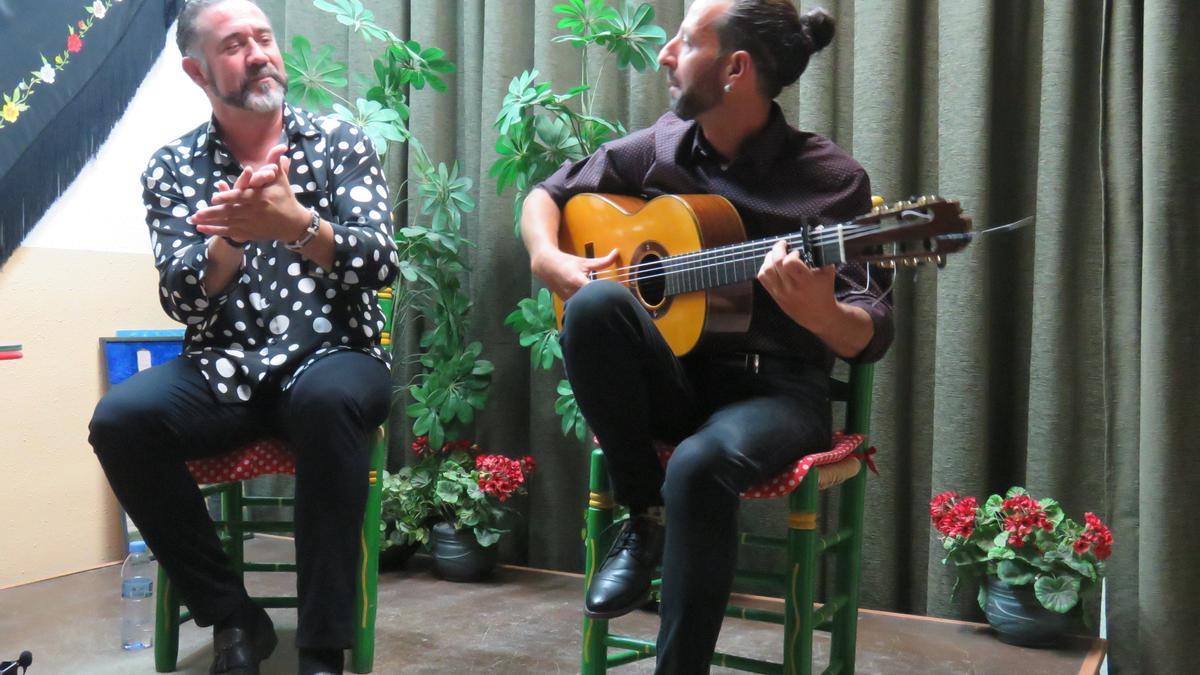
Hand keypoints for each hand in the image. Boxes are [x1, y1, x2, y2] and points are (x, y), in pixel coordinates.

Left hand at [192, 144, 308, 242]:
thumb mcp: (281, 181)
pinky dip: (215, 230)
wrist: (293, 224)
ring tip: (194, 220)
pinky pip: (230, 232)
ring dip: (210, 222)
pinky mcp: (249, 232)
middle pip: (231, 212)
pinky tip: (201, 229)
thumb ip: (276, 164)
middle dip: (212, 213)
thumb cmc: (285, 198)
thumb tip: (281, 147)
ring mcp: (251, 224)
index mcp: (261, 198)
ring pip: (227, 223)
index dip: (228, 197)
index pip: (241, 197)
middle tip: (196, 213)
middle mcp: (254, 212)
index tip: (214, 198)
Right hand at [531, 247, 619, 299]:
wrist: (546, 266)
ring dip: (595, 306)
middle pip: (591, 302)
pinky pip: (580, 308)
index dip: (605, 294)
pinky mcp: (567, 304)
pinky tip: (594, 306)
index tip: (616, 294)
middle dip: (602, 302)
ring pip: (586, 307)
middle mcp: (572, 293)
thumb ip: (602, 262)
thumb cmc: (567, 263)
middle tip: (614, 302)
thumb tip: (617, 253)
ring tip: (606, 305)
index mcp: (578, 281)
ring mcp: (568, 300)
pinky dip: (587, 307)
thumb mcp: (585, 261)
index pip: (595, 291)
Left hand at [756, 239, 838, 331]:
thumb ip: (822, 251)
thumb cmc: (824, 289)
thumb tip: (819, 229)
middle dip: (778, 249)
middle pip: (775, 263)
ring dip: (769, 257)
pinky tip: (772, 264)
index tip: (797, 251)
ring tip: (777, 253)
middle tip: (783, 244)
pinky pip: (762, 278)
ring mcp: (780, 292)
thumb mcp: (827, 270)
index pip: (789, 263)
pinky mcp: (774, 295)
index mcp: (805, 281)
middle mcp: (790, 287)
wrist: (818, 315)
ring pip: (765, 270)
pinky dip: (764, 267)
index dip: (791, 253)